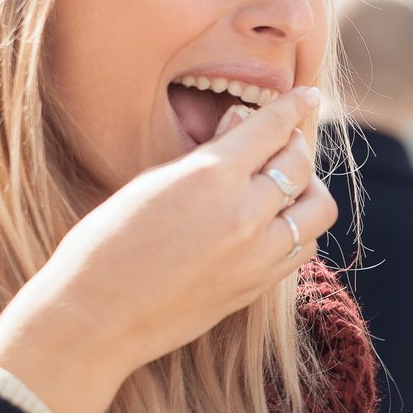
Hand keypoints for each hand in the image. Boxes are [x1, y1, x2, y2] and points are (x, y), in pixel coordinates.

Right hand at [0, 86, 337, 412]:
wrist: (95, 317)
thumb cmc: (107, 243)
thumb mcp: (152, 183)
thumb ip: (206, 154)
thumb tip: (241, 123)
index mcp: (212, 176)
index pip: (273, 127)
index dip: (294, 106)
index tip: (308, 94)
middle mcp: (246, 213)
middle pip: (299, 164)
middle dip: (295, 144)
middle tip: (284, 141)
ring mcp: (258, 255)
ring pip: (317, 209)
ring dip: (308, 189)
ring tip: (287, 185)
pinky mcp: (258, 286)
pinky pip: (303, 248)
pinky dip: (299, 228)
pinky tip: (277, 223)